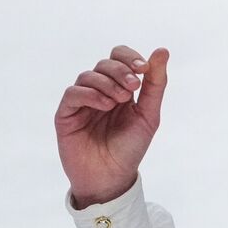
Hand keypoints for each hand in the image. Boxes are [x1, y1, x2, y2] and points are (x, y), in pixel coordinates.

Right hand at [55, 44, 169, 207]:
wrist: (112, 177)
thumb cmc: (130, 147)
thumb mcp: (148, 114)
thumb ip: (155, 84)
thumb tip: (162, 51)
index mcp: (120, 88)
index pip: (119, 57)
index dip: (129, 57)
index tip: (144, 68)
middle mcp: (99, 91)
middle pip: (104, 63)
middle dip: (121, 71)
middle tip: (133, 87)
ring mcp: (81, 101)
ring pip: (88, 75)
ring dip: (107, 83)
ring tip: (120, 100)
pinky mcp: (66, 113)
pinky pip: (73, 93)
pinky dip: (91, 94)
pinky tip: (105, 105)